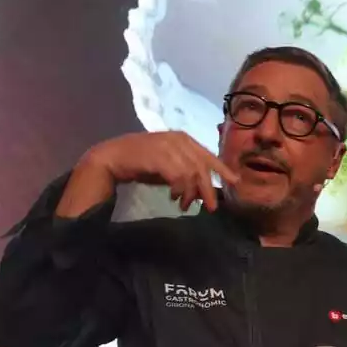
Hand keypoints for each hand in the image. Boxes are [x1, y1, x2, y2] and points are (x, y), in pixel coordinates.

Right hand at [84, 130, 240, 211]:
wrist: (112, 158)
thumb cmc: (141, 163)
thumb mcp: (169, 166)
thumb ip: (187, 173)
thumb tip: (205, 190)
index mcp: (184, 139)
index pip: (209, 155)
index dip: (223, 170)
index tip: (235, 183)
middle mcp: (178, 140)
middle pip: (202, 167)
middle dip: (208, 189)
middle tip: (211, 207)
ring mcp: (168, 146)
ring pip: (192, 174)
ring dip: (191, 193)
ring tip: (185, 205)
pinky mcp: (158, 156)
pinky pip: (178, 177)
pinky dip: (179, 190)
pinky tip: (174, 197)